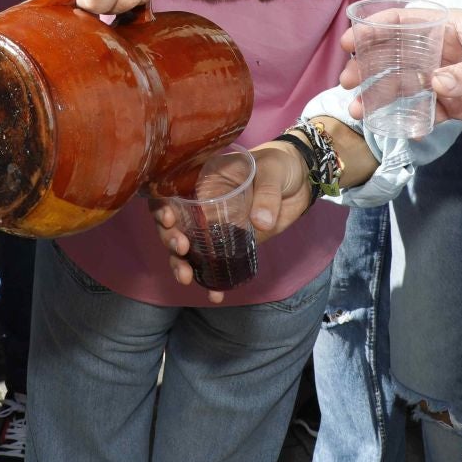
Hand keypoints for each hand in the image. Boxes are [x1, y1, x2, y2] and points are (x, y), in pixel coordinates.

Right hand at [151, 139, 308, 303]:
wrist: (300, 183)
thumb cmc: (279, 166)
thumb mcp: (273, 171)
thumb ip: (267, 193)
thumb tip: (261, 222)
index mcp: (202, 180)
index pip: (169, 192)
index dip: (161, 206)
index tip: (170, 219)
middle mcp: (201, 205)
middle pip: (172, 224)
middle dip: (169, 239)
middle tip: (181, 249)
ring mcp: (214, 228)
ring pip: (187, 249)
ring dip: (181, 264)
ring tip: (187, 278)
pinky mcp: (230, 246)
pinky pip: (214, 264)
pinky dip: (212, 282)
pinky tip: (215, 295)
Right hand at [340, 8, 461, 124]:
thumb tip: (434, 84)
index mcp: (450, 28)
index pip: (405, 22)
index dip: (376, 29)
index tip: (352, 42)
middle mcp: (442, 52)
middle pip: (397, 56)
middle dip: (369, 67)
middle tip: (346, 81)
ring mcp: (448, 79)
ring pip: (406, 86)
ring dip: (383, 96)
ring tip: (359, 109)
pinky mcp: (458, 105)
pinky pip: (429, 112)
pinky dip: (414, 120)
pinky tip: (402, 128)